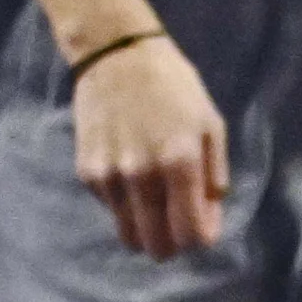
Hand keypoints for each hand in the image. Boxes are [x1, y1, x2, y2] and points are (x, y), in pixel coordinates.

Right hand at [71, 35, 229, 257]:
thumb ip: (214, 176)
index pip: (190, 233)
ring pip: (129, 235)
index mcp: (179, 162)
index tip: (202, 229)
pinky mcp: (87, 172)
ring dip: (147, 229)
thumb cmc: (174, 88)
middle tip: (179, 226)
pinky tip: (132, 176)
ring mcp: (110, 176)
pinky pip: (111, 210)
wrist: (116, 56)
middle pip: (157, 244)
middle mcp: (142, 175)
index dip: (200, 239)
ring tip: (157, 206)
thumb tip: (209, 221)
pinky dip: (125, 205)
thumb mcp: (210, 125)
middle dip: (173, 244)